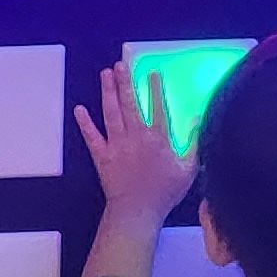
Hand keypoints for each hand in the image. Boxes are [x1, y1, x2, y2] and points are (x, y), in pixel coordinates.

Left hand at [74, 63, 199, 224]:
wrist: (138, 211)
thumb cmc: (164, 192)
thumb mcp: (188, 168)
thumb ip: (193, 142)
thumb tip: (197, 120)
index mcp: (158, 138)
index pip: (157, 106)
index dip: (155, 88)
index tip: (152, 72)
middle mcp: (136, 136)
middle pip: (130, 103)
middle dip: (125, 82)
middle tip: (120, 65)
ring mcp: (116, 144)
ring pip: (110, 112)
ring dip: (107, 92)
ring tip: (105, 74)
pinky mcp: (101, 155)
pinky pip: (91, 136)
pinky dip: (84, 123)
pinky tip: (79, 109)